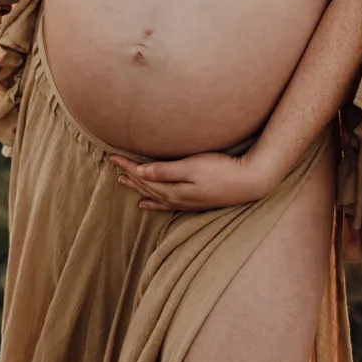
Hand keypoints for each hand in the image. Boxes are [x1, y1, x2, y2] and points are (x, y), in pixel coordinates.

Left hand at [108, 149, 277, 211]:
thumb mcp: (192, 167)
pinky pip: (166, 204)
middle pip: (147, 187)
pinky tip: (146, 203)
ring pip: (154, 195)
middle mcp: (177, 197)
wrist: (249, 181)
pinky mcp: (195, 201)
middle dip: (129, 176)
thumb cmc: (222, 170)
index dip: (128, 167)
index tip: (112, 157)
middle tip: (113, 165)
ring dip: (138, 189)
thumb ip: (166, 171)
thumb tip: (140, 173)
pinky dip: (154, 202)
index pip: (144, 177)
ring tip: (123, 183)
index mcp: (174, 188)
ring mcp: (186, 201)